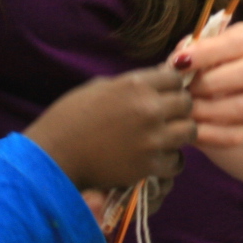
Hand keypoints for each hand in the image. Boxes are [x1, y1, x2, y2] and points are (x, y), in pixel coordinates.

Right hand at [25, 67, 193, 190]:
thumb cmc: (69, 118)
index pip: (174, 78)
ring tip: (166, 139)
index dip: (171, 87)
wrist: (54, 155)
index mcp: (134, 84)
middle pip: (186, 103)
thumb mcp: (98, 87)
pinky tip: (156, 159)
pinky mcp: (149, 165)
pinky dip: (169, 161)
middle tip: (167, 118)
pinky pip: (176, 161)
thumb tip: (153, 81)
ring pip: (189, 131)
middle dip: (178, 110)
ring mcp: (151, 137)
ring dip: (179, 135)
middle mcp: (148, 108)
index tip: (165, 95)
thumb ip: (129, 84)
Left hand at [173, 22, 242, 148]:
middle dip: (212, 81)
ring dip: (209, 109)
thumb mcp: (200, 49)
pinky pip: (237, 135)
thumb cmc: (208, 63)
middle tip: (183, 88)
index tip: (179, 61)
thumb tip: (176, 64)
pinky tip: (190, 128)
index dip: (209, 51)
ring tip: (184, 109)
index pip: (241, 41)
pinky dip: (209, 133)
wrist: (223, 95)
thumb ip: (189, 50)